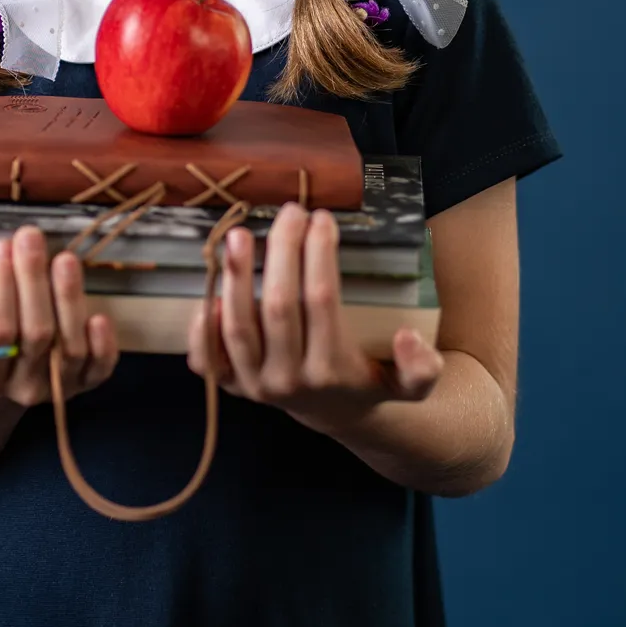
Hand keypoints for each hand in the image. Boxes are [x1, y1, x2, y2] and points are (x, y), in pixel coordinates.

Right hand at [0, 226, 118, 406]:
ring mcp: (55, 387)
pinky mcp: (83, 384)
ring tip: (66, 257)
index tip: (0, 247)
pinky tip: (102, 315)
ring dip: (70, 301)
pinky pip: (99, 372)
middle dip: (33, 281)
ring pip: (69, 348)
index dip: (1, 291)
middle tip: (30, 236)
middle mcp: (20, 386)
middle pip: (35, 334)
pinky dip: (105, 347)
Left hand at [186, 202, 443, 436]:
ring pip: (238, 327)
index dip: (319, 254)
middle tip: (289, 211)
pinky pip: (206, 358)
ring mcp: (254, 385)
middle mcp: (288, 380)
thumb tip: (408, 338)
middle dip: (281, 252)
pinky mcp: (230, 386)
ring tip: (239, 234)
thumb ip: (422, 368)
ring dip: (235, 278)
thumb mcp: (409, 385)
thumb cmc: (368, 381)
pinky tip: (211, 288)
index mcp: (331, 371)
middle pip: (278, 307)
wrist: (334, 415)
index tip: (322, 218)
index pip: (321, 300)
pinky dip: (203, 325)